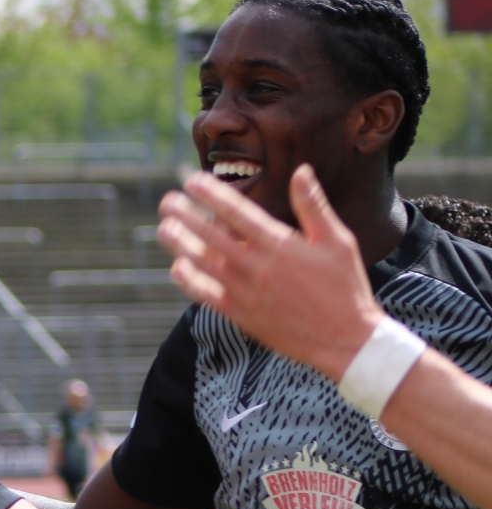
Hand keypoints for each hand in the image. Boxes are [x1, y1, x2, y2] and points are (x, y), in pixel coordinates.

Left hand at [156, 165, 382, 380]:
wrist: (343, 338)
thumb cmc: (344, 285)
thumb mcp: (337, 240)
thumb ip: (313, 205)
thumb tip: (301, 171)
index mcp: (280, 244)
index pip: (237, 212)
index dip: (212, 194)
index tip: (193, 180)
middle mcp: (256, 266)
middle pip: (211, 236)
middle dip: (186, 215)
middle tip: (166, 201)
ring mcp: (244, 292)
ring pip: (202, 264)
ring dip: (180, 245)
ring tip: (164, 228)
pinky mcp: (239, 314)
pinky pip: (206, 295)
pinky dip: (189, 281)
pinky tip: (177, 268)